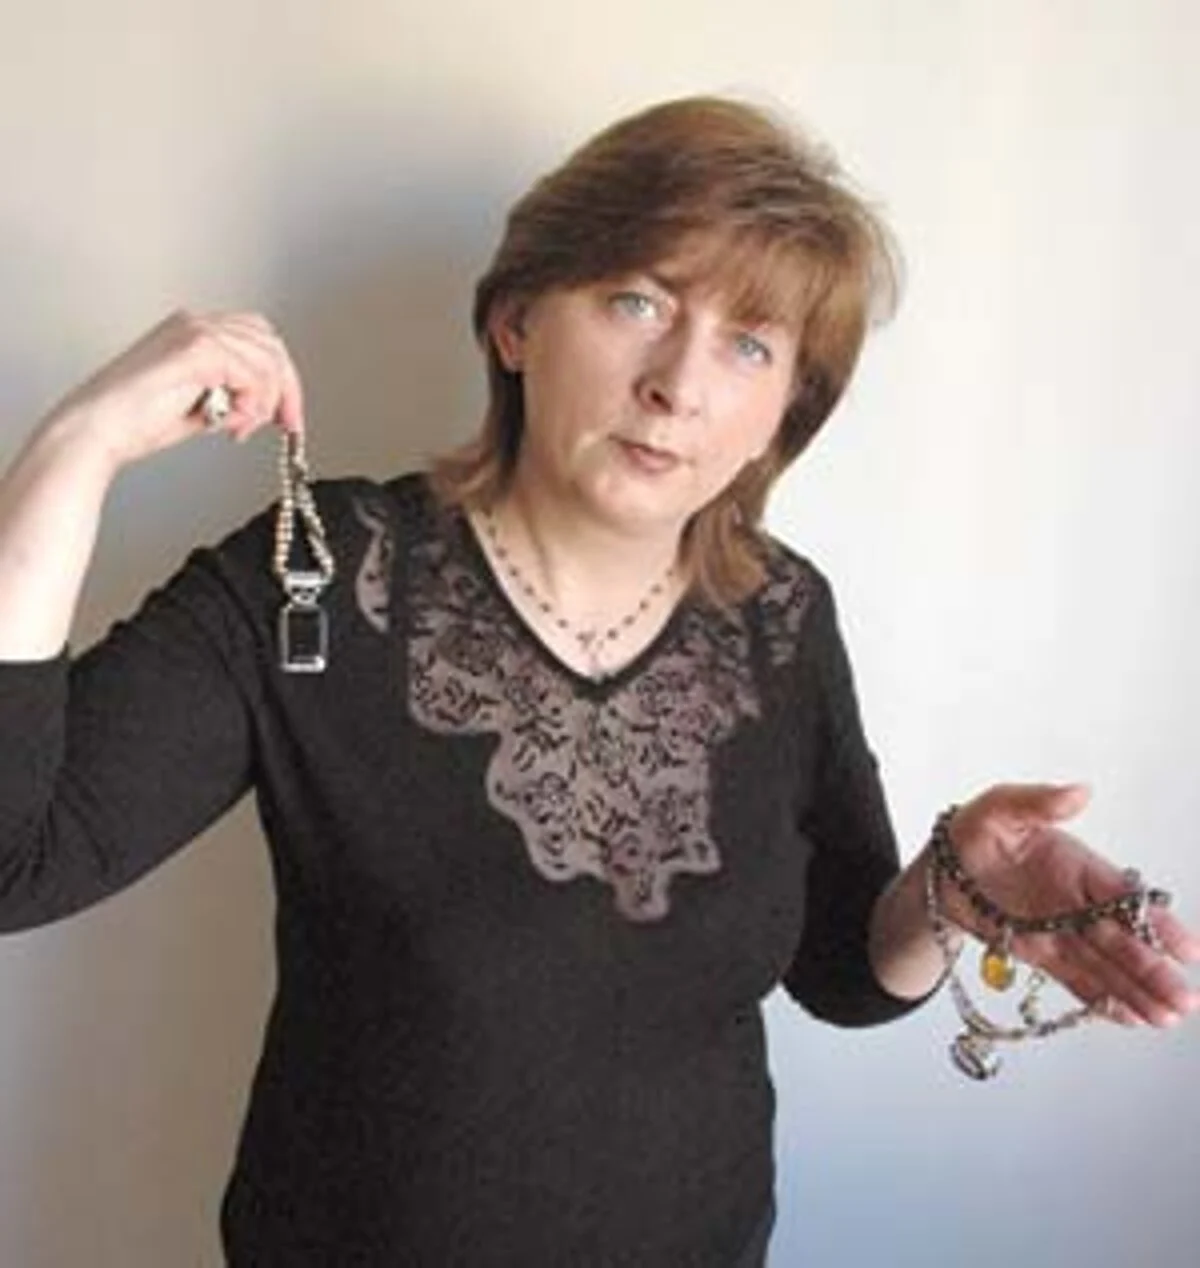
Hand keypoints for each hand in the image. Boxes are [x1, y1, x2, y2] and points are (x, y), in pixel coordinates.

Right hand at [43, 309, 303, 471]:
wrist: (97, 430)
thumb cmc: (135, 423)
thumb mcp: (200, 405)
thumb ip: (233, 396)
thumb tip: (268, 405)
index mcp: (193, 330)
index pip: (258, 339)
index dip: (281, 376)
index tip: (289, 414)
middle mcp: (196, 322)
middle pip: (270, 342)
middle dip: (286, 388)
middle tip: (287, 425)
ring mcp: (195, 331)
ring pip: (266, 359)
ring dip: (264, 402)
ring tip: (239, 427)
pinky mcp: (196, 349)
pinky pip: (251, 374)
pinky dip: (251, 404)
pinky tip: (231, 422)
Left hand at [945, 784, 1199, 1027]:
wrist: (941, 869)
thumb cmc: (974, 830)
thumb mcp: (1000, 808)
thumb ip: (1038, 802)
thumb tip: (1081, 791)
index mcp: (1078, 867)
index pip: (1124, 898)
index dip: (1156, 924)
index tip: (1187, 949)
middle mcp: (1078, 903)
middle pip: (1122, 940)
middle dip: (1153, 970)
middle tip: (1184, 1000)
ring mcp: (1062, 932)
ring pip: (1106, 966)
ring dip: (1137, 992)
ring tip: (1167, 1019)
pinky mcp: (1041, 954)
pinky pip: (1076, 980)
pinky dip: (1101, 999)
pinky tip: (1130, 1019)